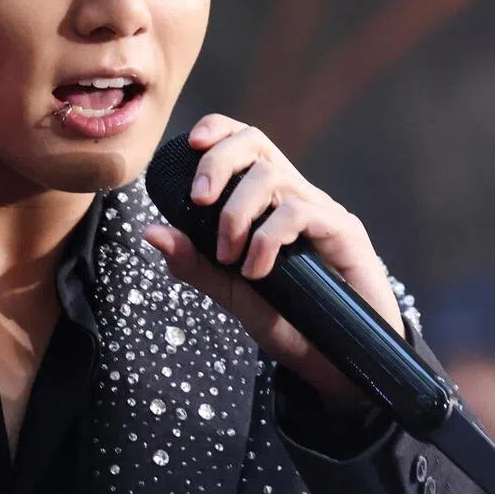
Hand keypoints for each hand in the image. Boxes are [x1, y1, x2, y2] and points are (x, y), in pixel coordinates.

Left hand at [143, 114, 404, 408]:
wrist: (338, 361)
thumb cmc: (290, 320)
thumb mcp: (231, 292)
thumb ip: (194, 264)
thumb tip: (150, 232)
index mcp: (268, 201)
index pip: (245, 144)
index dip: (218, 131)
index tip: (191, 145)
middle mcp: (295, 196)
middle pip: (256, 144)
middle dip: (218, 162)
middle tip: (198, 201)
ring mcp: (322, 212)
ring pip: (272, 176)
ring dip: (236, 213)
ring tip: (229, 257)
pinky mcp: (345, 232)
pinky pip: (298, 212)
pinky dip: (266, 239)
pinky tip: (257, 272)